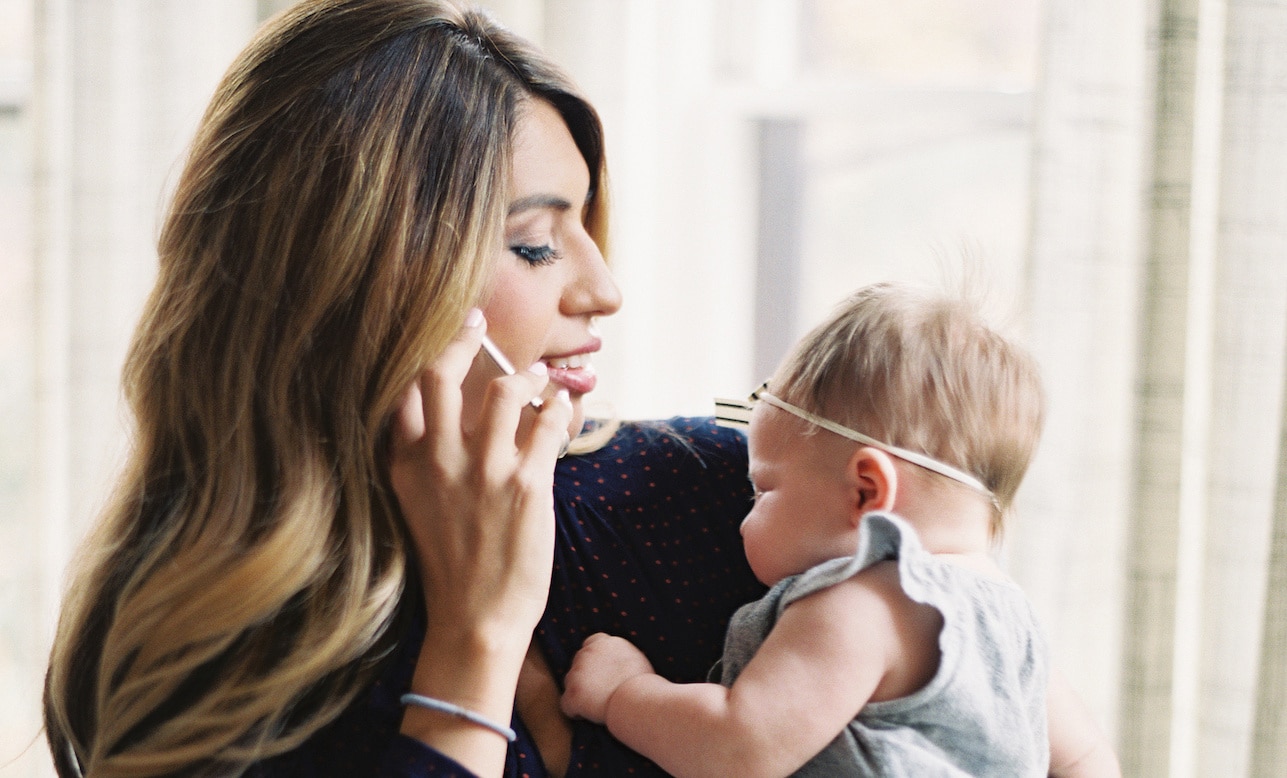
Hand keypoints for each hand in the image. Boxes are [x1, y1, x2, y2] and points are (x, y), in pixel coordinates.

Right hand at [389, 309, 572, 648]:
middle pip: (441, 374)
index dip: (424, 352)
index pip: (402, 391)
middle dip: (462, 338)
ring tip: (538, 379)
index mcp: (406, 465)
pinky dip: (559, 409)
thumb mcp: (417, 506)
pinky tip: (563, 407)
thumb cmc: (452, 565)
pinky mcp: (525, 486)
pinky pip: (548, 424)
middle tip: (479, 321)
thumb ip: (422, 458)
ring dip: (526, 377)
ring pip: (505, 390)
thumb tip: (446, 413)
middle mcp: (438, 461)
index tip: (444, 329)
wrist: (475, 620)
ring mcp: (483, 471)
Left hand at [561, 633, 655, 723]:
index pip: (591, 643)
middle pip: (578, 663)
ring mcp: (577, 672)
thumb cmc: (645, 685)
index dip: (594, 660)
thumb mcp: (636, 660)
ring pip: (570, 683)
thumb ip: (621, 657)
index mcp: (604, 642)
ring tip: (598, 706)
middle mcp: (588, 653)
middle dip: (586, 677)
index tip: (601, 673)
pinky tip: (588, 717)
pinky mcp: (573, 693)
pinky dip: (575, 712)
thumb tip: (619, 664)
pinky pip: (566, 705)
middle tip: (601, 693)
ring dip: (580, 694)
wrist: (638, 700)